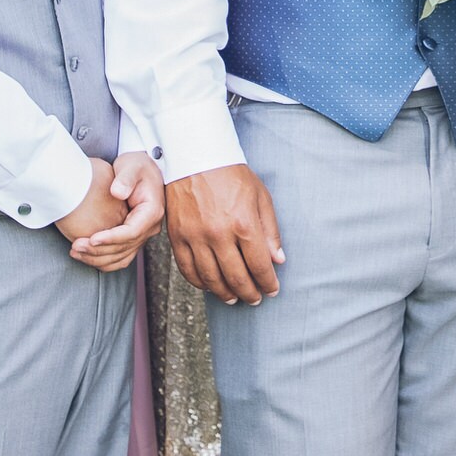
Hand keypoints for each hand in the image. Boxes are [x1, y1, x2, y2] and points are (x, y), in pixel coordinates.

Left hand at [68, 151, 163, 268]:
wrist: (141, 169)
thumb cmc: (136, 166)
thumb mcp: (132, 166)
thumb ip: (126, 178)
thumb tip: (117, 192)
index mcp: (152, 211)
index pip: (131, 232)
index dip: (111, 238)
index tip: (91, 238)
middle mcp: (149, 227)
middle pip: (124, 248)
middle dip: (99, 250)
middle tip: (76, 246)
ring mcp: (141, 234)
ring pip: (121, 257)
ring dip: (97, 258)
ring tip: (76, 252)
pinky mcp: (131, 238)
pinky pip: (119, 256)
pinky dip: (102, 259)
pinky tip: (84, 255)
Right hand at [167, 163, 283, 304]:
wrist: (196, 156)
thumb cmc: (232, 174)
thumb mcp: (260, 197)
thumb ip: (270, 231)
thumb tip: (278, 260)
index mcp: (244, 224)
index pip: (260, 266)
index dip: (268, 282)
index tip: (272, 290)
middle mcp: (219, 234)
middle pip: (236, 277)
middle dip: (249, 293)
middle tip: (255, 299)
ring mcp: (195, 236)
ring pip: (211, 278)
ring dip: (225, 293)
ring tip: (234, 298)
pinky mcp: (177, 236)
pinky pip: (187, 269)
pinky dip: (200, 283)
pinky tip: (210, 286)